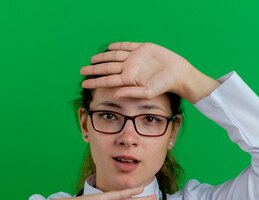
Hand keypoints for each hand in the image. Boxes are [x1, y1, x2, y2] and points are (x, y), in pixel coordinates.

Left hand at [79, 42, 220, 103]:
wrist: (177, 73)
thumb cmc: (164, 86)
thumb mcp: (147, 92)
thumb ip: (131, 92)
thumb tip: (115, 94)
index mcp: (128, 80)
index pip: (107, 80)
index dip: (95, 81)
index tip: (83, 83)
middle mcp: (129, 69)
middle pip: (107, 68)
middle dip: (94, 70)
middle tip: (81, 71)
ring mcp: (134, 58)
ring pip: (114, 56)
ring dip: (102, 57)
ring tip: (92, 60)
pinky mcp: (142, 49)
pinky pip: (126, 46)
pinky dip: (117, 46)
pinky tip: (108, 48)